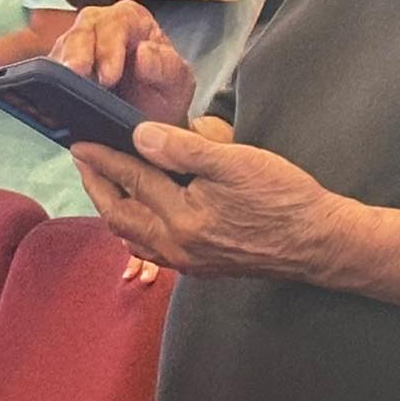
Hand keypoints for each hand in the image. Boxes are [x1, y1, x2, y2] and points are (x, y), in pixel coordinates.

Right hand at [50, 0, 194, 124]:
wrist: (149, 121)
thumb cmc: (163, 94)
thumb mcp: (177, 83)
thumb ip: (167, 66)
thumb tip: (145, 53)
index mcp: (131, 20)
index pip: (116, 22)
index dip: (109, 47)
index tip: (109, 75)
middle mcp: (100, 27)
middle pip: (82, 32)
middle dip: (78, 55)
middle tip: (77, 76)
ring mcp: (77, 48)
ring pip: (62, 51)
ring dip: (61, 70)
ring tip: (63, 90)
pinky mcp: (62, 70)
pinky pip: (49, 72)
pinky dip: (50, 85)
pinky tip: (54, 100)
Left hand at [73, 122, 351, 280]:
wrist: (320, 243)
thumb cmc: (282, 198)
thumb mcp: (234, 161)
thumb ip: (183, 149)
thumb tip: (140, 135)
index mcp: (181, 219)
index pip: (130, 181)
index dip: (102, 158)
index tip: (79, 141)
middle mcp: (177, 247)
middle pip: (120, 214)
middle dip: (98, 184)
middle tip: (84, 158)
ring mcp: (189, 261)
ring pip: (134, 235)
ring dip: (114, 206)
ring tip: (105, 182)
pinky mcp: (202, 265)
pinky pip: (153, 247)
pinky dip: (136, 226)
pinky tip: (141, 214)